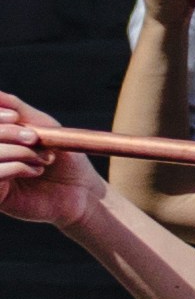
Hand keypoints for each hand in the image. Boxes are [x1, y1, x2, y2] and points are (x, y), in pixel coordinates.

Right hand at [0, 96, 104, 234]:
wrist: (82, 191)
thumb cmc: (63, 156)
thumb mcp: (41, 125)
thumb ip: (16, 107)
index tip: (15, 117)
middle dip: (8, 133)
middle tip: (34, 138)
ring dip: (18, 152)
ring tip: (44, 157)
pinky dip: (17, 167)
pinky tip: (36, 171)